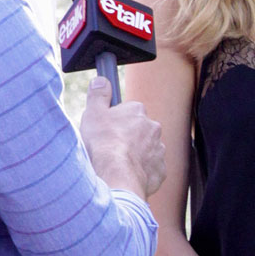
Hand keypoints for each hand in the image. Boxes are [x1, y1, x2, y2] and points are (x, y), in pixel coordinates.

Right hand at [79, 75, 165, 198]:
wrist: (117, 174)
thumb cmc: (103, 142)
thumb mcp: (93, 112)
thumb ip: (98, 95)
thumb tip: (101, 81)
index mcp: (138, 111)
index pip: (128, 111)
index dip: (115, 120)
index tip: (106, 129)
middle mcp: (153, 128)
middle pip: (139, 131)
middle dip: (128, 137)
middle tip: (111, 148)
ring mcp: (159, 150)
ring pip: (146, 150)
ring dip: (135, 155)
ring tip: (118, 164)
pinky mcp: (161, 170)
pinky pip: (150, 169)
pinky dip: (141, 172)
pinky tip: (127, 174)